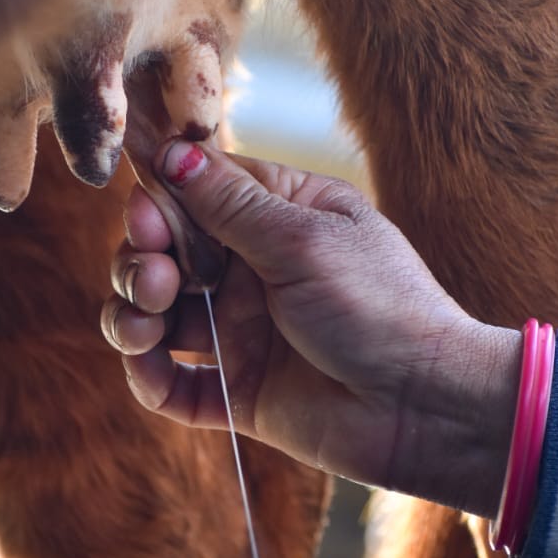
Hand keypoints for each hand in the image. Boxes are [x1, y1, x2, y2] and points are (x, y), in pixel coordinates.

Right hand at [102, 141, 520, 514]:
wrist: (425, 406)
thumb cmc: (381, 307)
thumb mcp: (304, 240)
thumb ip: (231, 204)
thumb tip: (172, 152)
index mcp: (281, 219)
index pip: (198, 193)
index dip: (161, 202)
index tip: (147, 215)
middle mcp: (255, 272)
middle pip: (166, 255)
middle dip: (142, 261)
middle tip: (156, 279)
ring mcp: (244, 333)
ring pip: (158, 318)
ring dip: (132, 315)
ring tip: (147, 321)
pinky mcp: (239, 391)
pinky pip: (174, 385)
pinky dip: (148, 376)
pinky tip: (147, 366)